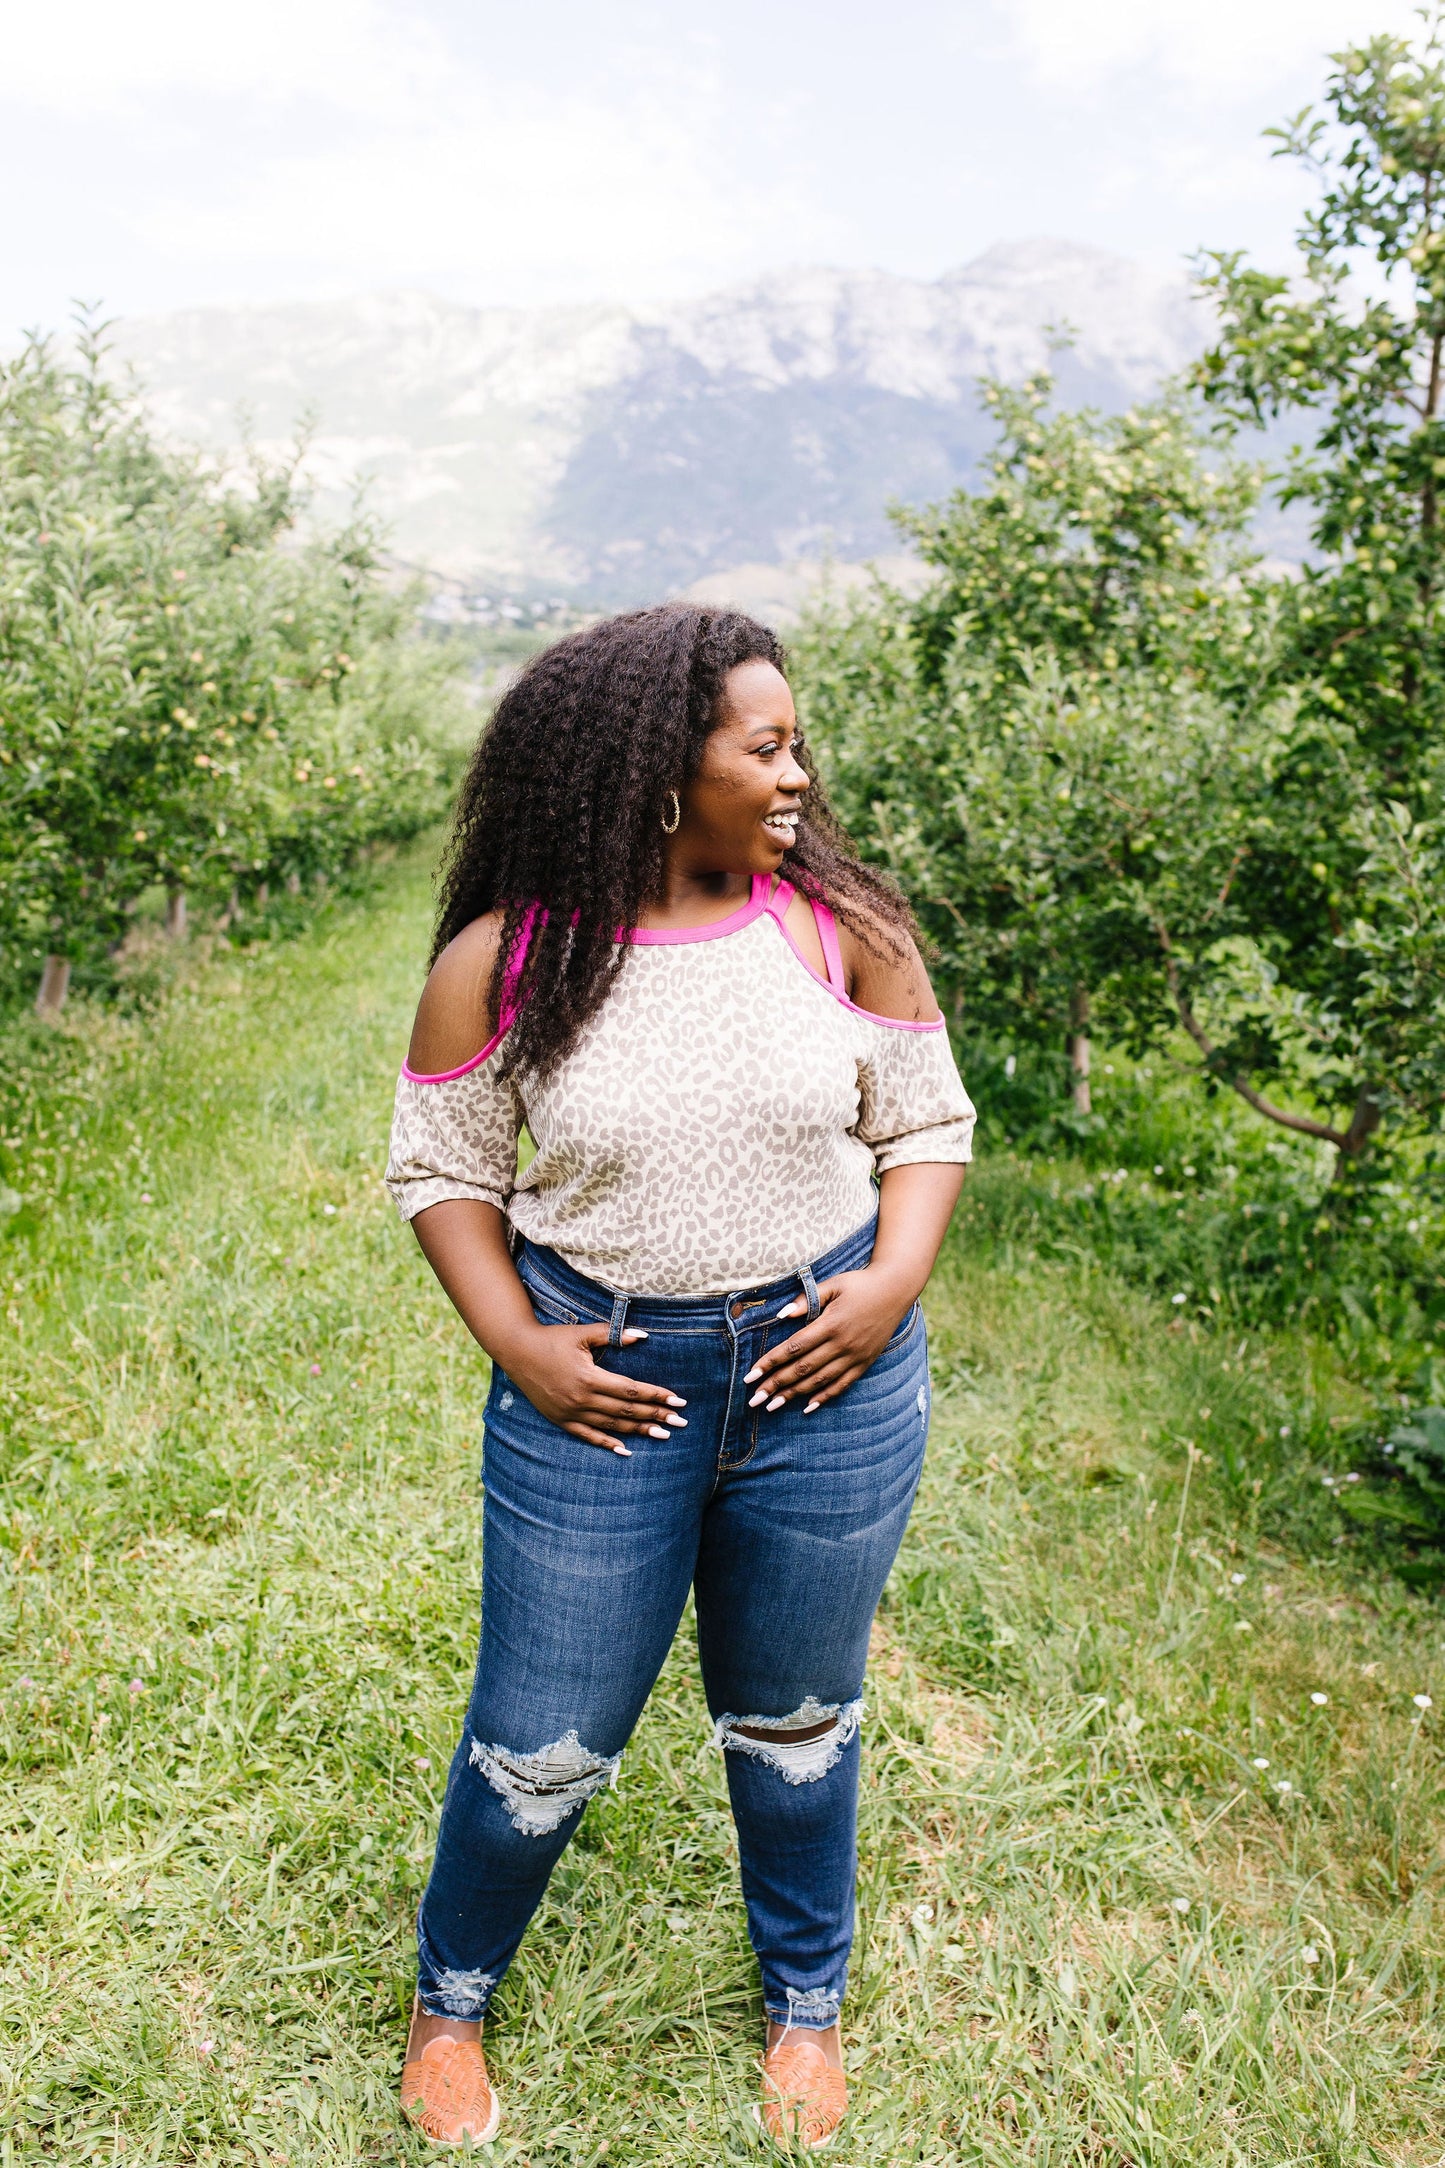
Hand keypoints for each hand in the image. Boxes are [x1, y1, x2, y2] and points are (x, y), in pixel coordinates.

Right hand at [498, 1322, 687, 1455]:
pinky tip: (626, 1451)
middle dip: (655, 1415)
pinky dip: (607, 1444)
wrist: (517, 1352)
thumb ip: (612, 1334)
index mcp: (589, 1377)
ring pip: (611, 1426)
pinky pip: (588, 1436)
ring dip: (638, 1431)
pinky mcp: (561, 1420)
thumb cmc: (552, 1339)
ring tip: (662, 1434)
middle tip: (680, 1421)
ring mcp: (571, 1413)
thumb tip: (642, 1336)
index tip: (677, 1400)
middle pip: (626, 1411)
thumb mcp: (582, 1334)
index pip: (631, 1390)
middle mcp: (582, 1399)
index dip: (656, 1395)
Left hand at [741, 1265, 915, 1414]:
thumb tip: (781, 1314)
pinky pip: (842, 1385)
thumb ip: (807, 1299)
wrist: (897, 1289)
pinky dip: (824, 1397)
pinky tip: (807, 1407)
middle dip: (776, 1384)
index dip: (770, 1363)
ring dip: (794, 1395)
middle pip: (802, 1369)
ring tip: (772, 1406)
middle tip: (754, 1399)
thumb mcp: (833, 1285)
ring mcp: (854, 1356)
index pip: (793, 1348)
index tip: (750, 1375)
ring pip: (819, 1380)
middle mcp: (842, 1344)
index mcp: (830, 1324)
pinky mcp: (864, 1363)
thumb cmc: (860, 1284)